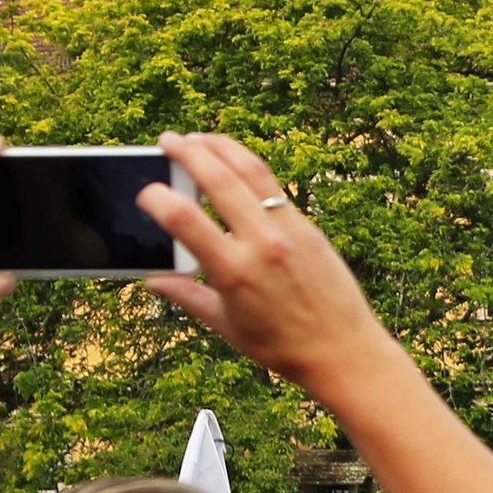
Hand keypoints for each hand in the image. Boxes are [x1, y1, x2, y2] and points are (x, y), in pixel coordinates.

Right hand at [137, 133, 394, 393]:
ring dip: (221, 148)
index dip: (156, 198)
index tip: (147, 194)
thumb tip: (154, 280)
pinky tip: (235, 165)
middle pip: (217, 179)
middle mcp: (262, 243)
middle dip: (187, 152)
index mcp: (234, 271)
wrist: (345, 352)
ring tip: (199, 139)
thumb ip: (188, 297)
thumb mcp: (228, 326)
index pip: (183, 218)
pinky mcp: (310, 228)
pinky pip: (274, 188)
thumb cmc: (284, 347)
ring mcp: (290, 231)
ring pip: (251, 171)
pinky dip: (249, 169)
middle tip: (167, 140)